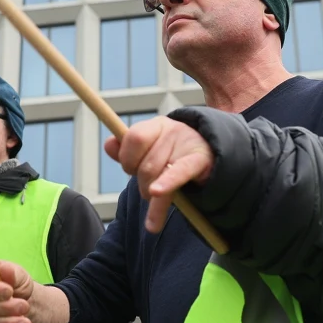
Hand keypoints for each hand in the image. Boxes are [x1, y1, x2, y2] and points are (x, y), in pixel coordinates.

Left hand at [103, 116, 213, 232]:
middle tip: (148, 187)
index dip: (127, 157)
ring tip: (157, 196)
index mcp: (157, 125)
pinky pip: (178, 174)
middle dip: (142, 181)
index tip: (131, 168)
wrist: (213, 154)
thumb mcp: (151, 150)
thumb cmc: (175, 154)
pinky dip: (165, 186)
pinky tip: (156, 197)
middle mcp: (172, 130)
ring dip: (152, 193)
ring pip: (158, 174)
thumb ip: (127, 149)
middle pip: (145, 163)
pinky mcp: (200, 161)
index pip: (134, 137)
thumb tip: (108, 145)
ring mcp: (187, 144)